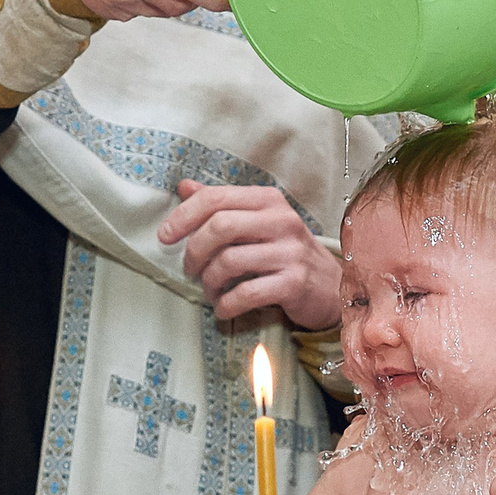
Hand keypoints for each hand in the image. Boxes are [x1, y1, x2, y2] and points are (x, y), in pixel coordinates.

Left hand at [159, 179, 343, 325]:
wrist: (330, 286)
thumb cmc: (285, 251)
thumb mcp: (258, 221)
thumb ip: (222, 204)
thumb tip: (184, 186)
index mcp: (268, 201)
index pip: (216, 198)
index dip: (183, 216)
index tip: (165, 236)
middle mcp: (282, 221)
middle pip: (220, 227)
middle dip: (194, 251)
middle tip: (189, 269)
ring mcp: (290, 252)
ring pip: (229, 261)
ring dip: (209, 282)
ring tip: (209, 290)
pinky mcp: (294, 283)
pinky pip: (246, 293)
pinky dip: (226, 304)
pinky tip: (223, 308)